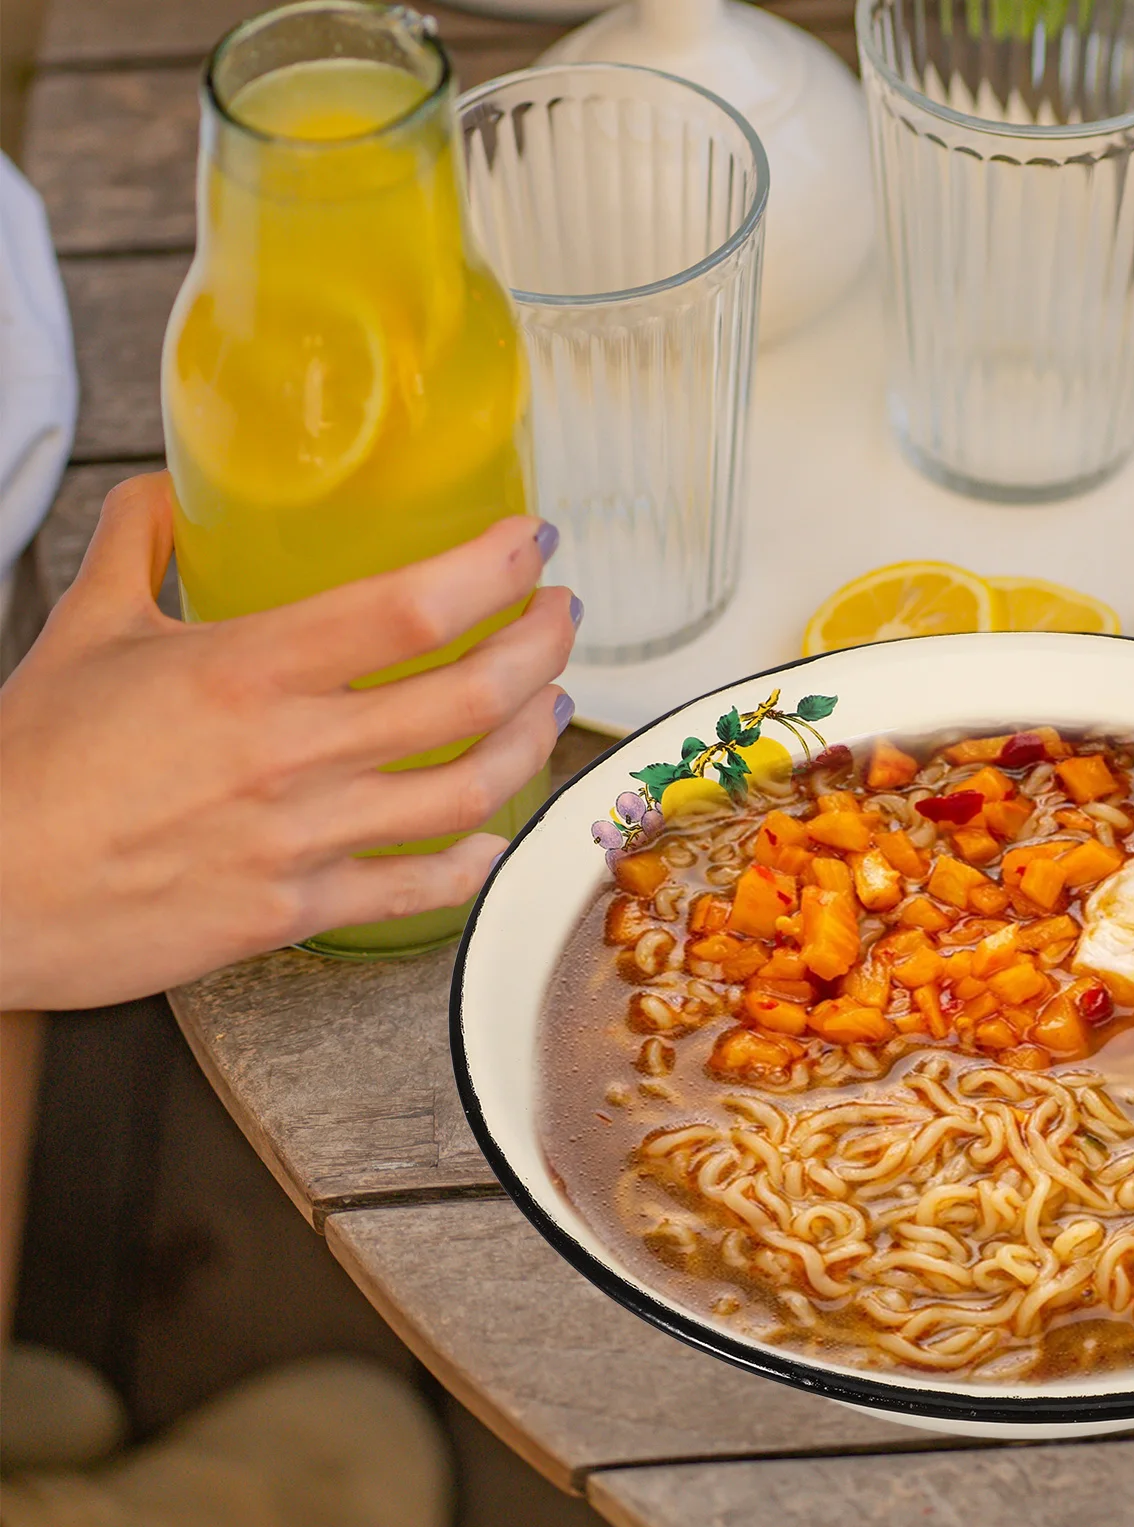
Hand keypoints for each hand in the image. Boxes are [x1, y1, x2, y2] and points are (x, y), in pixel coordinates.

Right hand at [0, 473, 576, 1009]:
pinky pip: (419, 887)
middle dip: (545, 646)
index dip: (495, 569)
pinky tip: (493, 831)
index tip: (531, 544)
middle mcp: (294, 753)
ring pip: (470, 790)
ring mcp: (305, 840)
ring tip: (549, 705)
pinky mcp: (296, 911)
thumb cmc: (27, 766)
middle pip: (471, 695)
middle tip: (561, 618)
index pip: (412, 607)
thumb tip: (167, 490)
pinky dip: (474, 858)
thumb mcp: (83, 632)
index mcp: (248, 669)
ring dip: (532, 742)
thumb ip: (138, 547)